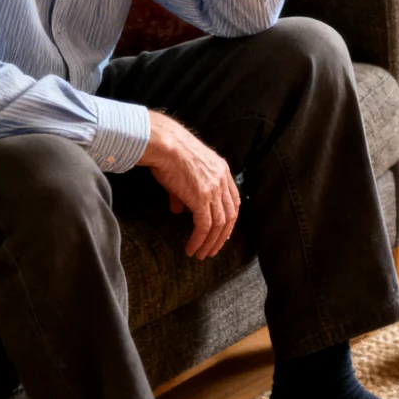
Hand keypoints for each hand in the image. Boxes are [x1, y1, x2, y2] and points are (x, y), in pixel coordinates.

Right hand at [139, 110, 239, 258]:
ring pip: (218, 224)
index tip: (221, 234)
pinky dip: (199, 240)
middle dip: (222, 236)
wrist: (164, 144)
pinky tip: (191, 249)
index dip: (229, 220)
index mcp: (222, 170)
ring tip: (201, 255)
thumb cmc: (168, 153)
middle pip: (230, 216)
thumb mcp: (181, 172)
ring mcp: (213, 189)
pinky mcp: (201, 197)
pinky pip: (204, 226)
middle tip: (212, 250)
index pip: (233, 201)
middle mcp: (222, 180)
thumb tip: (178, 210)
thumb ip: (183, 193)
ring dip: (210, 243)